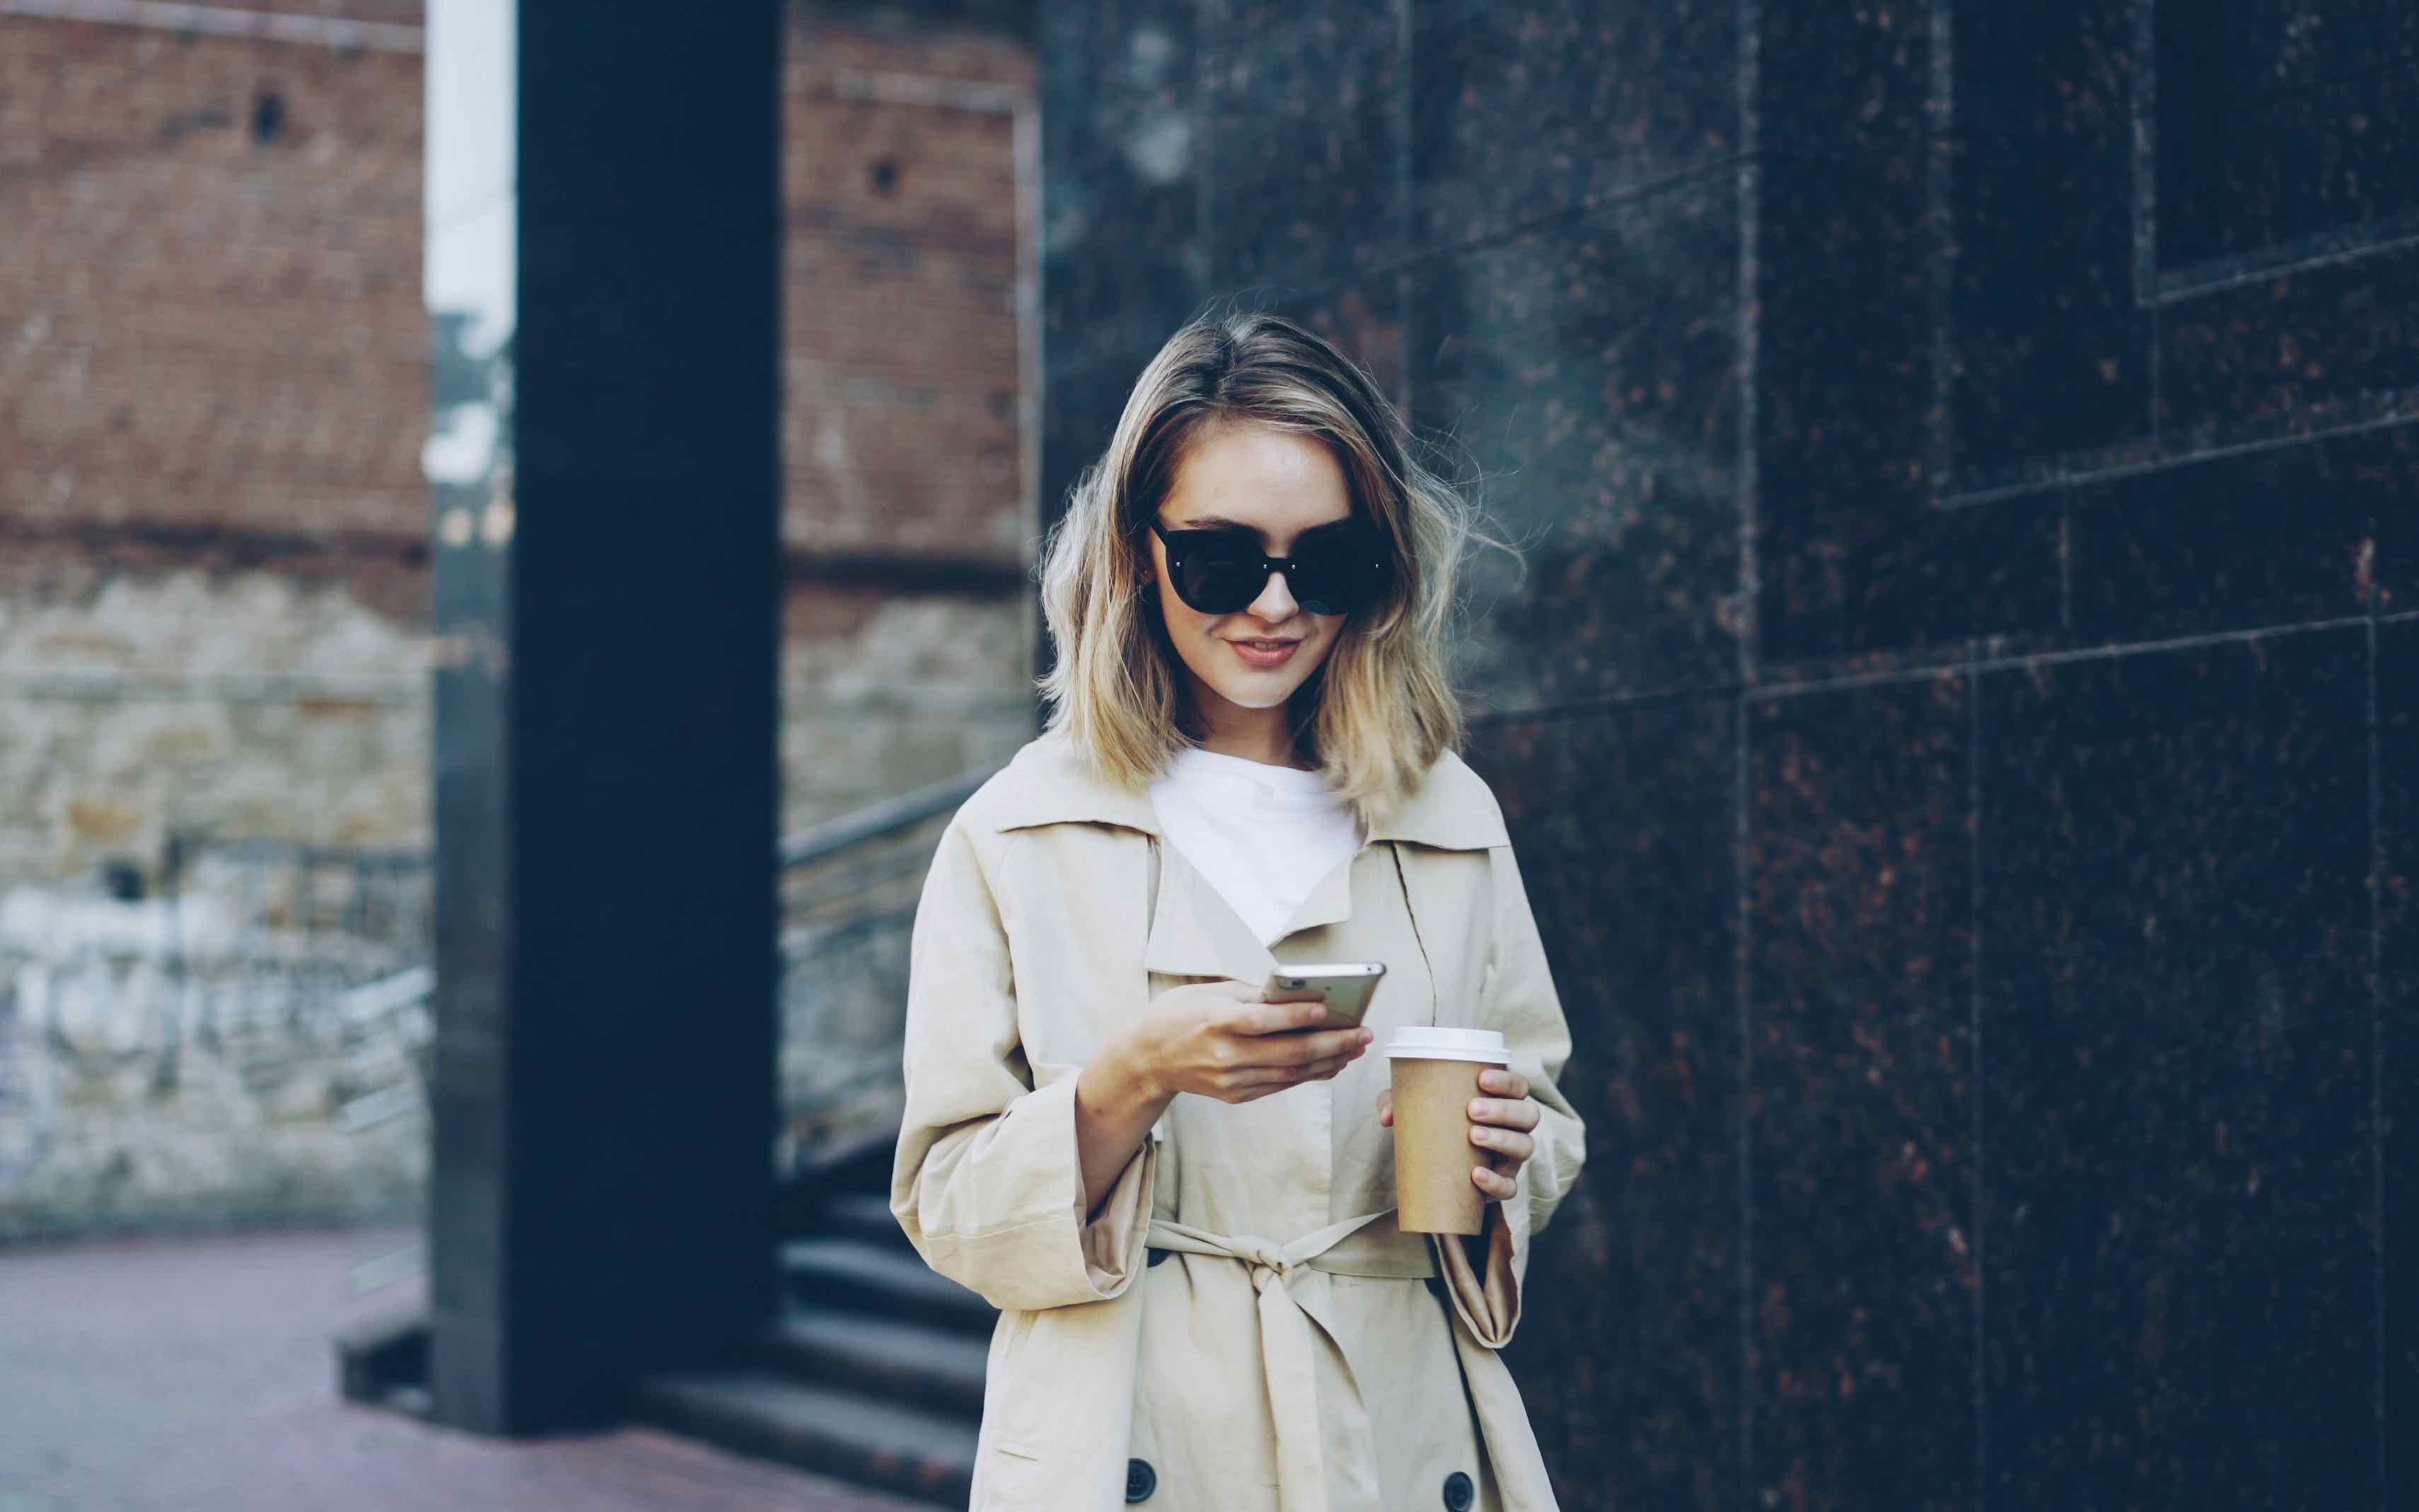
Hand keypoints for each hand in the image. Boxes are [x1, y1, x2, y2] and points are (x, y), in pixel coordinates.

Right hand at [1121, 980, 1373, 1105]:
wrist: (1145, 1059)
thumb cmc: (1178, 1015)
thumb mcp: (1208, 991)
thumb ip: (1252, 995)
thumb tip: (1297, 995)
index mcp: (1214, 1022)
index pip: (1263, 1022)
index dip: (1298, 1017)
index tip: (1330, 1008)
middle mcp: (1224, 1055)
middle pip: (1288, 1053)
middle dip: (1332, 1044)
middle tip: (1363, 1033)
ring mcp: (1231, 1080)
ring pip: (1291, 1074)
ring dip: (1329, 1062)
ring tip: (1355, 1048)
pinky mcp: (1235, 1096)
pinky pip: (1280, 1085)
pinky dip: (1309, 1075)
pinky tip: (1331, 1064)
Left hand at [1376, 1066, 1537, 1201]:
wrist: (1436, 1169)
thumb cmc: (1435, 1125)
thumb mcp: (1415, 1109)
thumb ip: (1397, 1103)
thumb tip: (1387, 1116)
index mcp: (1502, 1101)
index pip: (1518, 1086)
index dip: (1506, 1081)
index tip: (1481, 1078)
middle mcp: (1515, 1127)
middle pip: (1528, 1114)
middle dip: (1503, 1110)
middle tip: (1471, 1109)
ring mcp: (1513, 1157)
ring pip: (1525, 1146)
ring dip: (1502, 1140)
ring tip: (1473, 1136)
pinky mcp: (1504, 1183)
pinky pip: (1510, 1186)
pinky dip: (1496, 1181)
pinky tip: (1476, 1175)